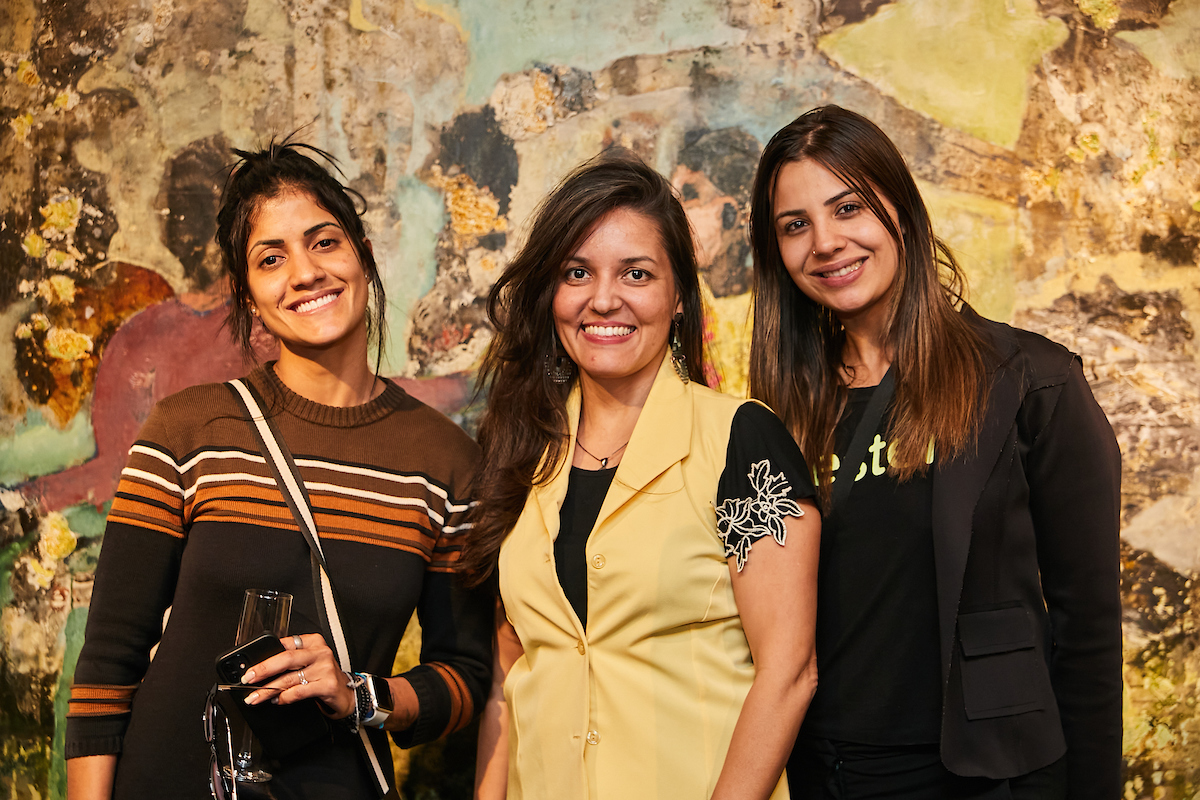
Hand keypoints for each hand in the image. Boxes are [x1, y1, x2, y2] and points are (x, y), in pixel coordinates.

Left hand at [241, 633, 355, 718]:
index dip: (265, 655)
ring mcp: (325, 668)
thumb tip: (260, 669)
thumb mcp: (309, 663)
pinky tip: (277, 700)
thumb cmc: (324, 677)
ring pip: (289, 678)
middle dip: (264, 669)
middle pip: (286, 658)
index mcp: (313, 642)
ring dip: (268, 689)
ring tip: (255, 697)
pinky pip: (299, 691)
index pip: (285, 645)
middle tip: (248, 678)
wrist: (347, 694)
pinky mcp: (327, 685)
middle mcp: (320, 653)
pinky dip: (284, 697)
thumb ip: (290, 661)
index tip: (249, 666)